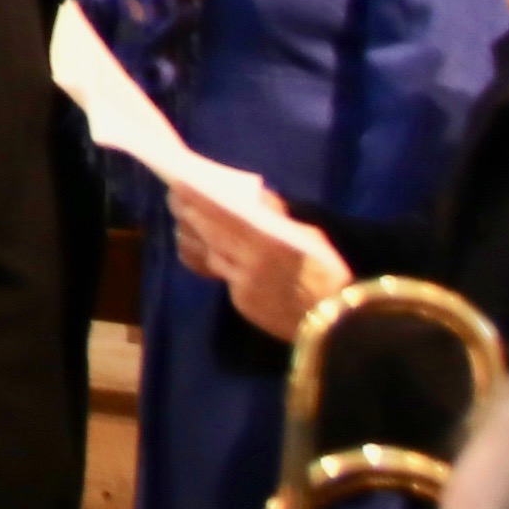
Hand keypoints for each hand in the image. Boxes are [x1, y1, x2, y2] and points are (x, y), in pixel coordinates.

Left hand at [180, 183, 345, 335]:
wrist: (334, 323)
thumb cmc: (327, 273)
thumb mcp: (310, 237)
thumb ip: (279, 217)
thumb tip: (255, 197)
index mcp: (270, 241)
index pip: (224, 215)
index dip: (199, 200)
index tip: (180, 185)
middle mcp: (251, 262)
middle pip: (210, 234)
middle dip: (189, 214)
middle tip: (173, 197)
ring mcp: (243, 284)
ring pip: (210, 255)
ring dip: (194, 237)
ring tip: (183, 221)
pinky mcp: (241, 302)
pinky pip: (221, 275)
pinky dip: (208, 260)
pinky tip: (200, 250)